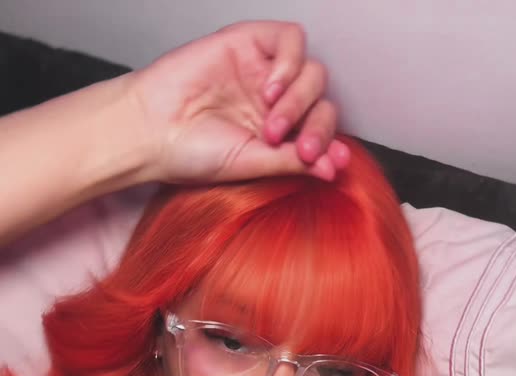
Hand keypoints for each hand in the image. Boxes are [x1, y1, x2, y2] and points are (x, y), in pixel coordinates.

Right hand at [127, 20, 349, 183]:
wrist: (153, 130)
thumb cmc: (191, 153)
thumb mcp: (251, 164)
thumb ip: (293, 162)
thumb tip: (333, 168)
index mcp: (279, 135)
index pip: (321, 132)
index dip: (332, 144)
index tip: (333, 161)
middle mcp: (275, 103)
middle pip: (322, 103)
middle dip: (318, 128)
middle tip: (300, 149)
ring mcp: (263, 72)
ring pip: (313, 73)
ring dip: (300, 100)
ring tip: (271, 122)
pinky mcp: (249, 43)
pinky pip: (291, 39)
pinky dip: (290, 64)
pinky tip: (269, 88)